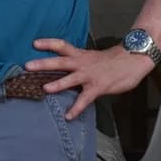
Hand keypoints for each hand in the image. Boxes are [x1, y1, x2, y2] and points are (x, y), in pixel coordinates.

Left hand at [26, 38, 153, 119]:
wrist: (133, 60)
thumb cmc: (113, 61)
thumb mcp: (92, 58)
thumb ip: (79, 62)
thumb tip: (66, 69)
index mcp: (80, 55)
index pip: (62, 45)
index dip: (48, 44)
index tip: (34, 43)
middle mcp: (82, 63)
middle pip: (60, 61)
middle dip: (43, 64)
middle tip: (27, 66)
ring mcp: (89, 75)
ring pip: (70, 79)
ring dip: (57, 83)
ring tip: (44, 88)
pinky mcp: (97, 87)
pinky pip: (84, 99)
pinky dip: (76, 108)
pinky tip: (68, 116)